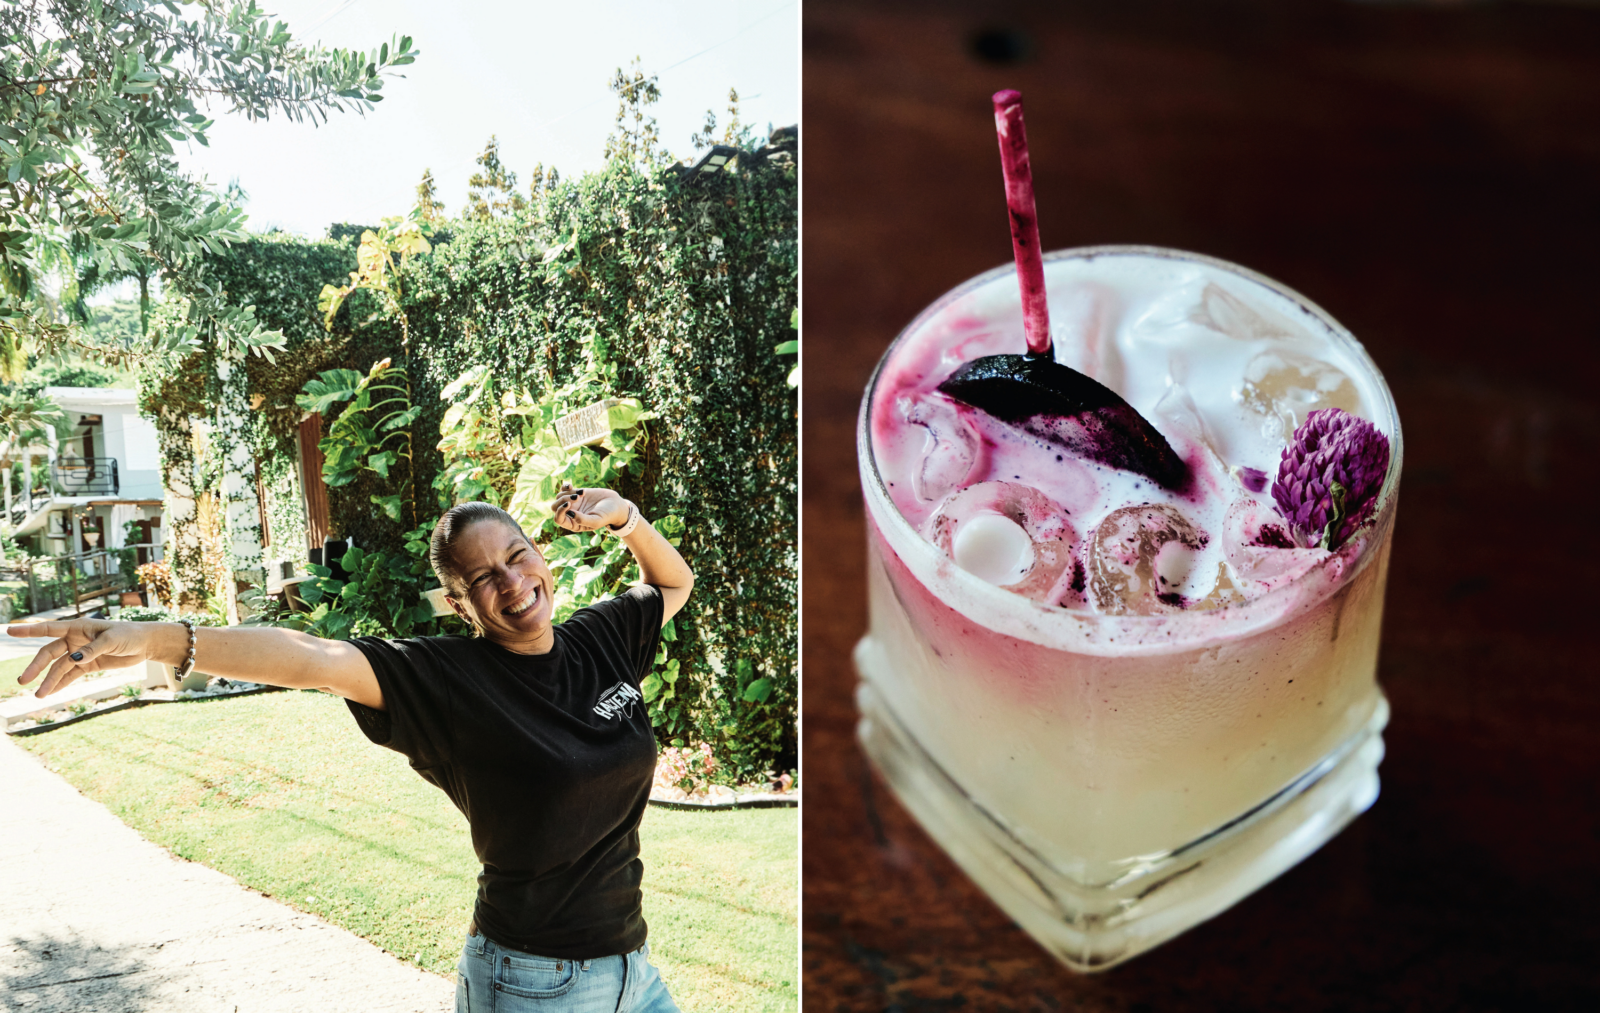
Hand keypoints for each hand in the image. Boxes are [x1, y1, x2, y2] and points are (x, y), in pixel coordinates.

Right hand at [8, 620, 167, 698]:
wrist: (144, 644)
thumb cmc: (128, 634)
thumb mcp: (112, 640)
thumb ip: (93, 649)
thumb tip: (74, 659)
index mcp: (78, 627)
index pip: (49, 629)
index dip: (29, 630)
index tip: (9, 631)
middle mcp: (75, 640)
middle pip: (49, 653)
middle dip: (36, 667)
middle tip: (24, 680)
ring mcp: (80, 653)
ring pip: (59, 668)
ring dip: (49, 680)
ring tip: (39, 695)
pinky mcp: (87, 665)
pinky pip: (70, 675)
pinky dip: (60, 684)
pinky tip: (50, 692)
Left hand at [550, 482, 630, 532]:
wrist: (615, 504)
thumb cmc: (607, 515)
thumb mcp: (596, 520)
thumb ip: (582, 520)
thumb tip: (568, 513)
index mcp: (573, 524)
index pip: (558, 519)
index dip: (560, 511)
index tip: (569, 504)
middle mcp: (570, 515)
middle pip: (555, 507)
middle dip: (563, 500)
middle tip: (577, 497)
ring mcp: (572, 504)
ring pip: (559, 497)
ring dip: (568, 493)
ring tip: (581, 494)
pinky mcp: (575, 494)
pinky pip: (563, 490)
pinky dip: (565, 486)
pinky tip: (571, 485)